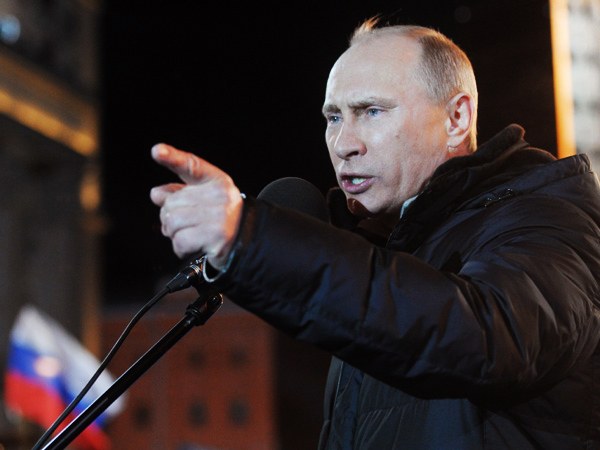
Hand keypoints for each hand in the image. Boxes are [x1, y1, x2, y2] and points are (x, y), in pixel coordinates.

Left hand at [150, 143, 243, 267]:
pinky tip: (194, 245)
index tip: (156, 151)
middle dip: (170, 217)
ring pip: (173, 223)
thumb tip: (156, 194)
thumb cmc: (220, 219)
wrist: (246, 241)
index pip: (192, 165)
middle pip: (171, 203)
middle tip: (186, 224)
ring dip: (174, 233)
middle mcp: (220, 196)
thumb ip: (179, 192)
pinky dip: (181, 248)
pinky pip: (180, 241)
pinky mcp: (216, 238)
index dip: (172, 158)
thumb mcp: (204, 199)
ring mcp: (219, 217)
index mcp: (216, 181)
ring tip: (191, 234)